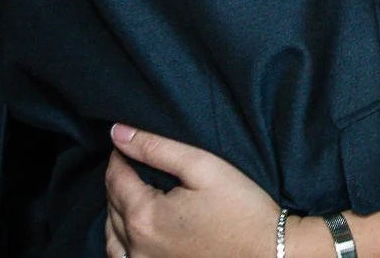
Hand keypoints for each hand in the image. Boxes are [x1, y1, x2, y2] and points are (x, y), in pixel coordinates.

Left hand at [106, 123, 278, 257]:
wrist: (267, 253)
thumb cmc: (242, 209)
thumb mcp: (203, 167)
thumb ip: (157, 148)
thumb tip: (118, 133)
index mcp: (145, 215)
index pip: (115, 177)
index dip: (120, 154)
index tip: (129, 141)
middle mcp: (136, 245)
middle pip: (112, 204)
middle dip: (119, 179)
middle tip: (135, 160)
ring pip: (111, 232)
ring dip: (116, 208)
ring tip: (134, 190)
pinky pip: (121, 257)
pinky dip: (119, 239)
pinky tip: (132, 228)